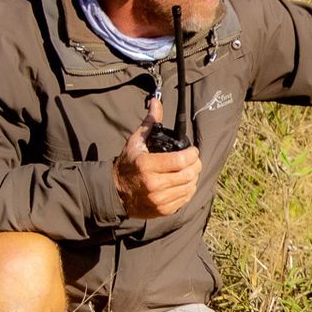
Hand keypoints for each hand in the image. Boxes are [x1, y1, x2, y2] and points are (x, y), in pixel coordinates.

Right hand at [115, 97, 202, 219]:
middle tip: (193, 160)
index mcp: (147, 165)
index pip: (181, 160)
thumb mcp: (136, 142)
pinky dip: (188, 189)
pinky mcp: (163, 210)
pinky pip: (185, 199)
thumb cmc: (127, 164)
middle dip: (196, 164)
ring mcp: (159, 199)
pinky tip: (183, 183)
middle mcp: (154, 184)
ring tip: (188, 170)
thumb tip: (156, 102)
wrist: (115, 193)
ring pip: (190, 186)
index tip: (192, 150)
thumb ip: (150, 123)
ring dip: (193, 177)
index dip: (192, 154)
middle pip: (189, 174)